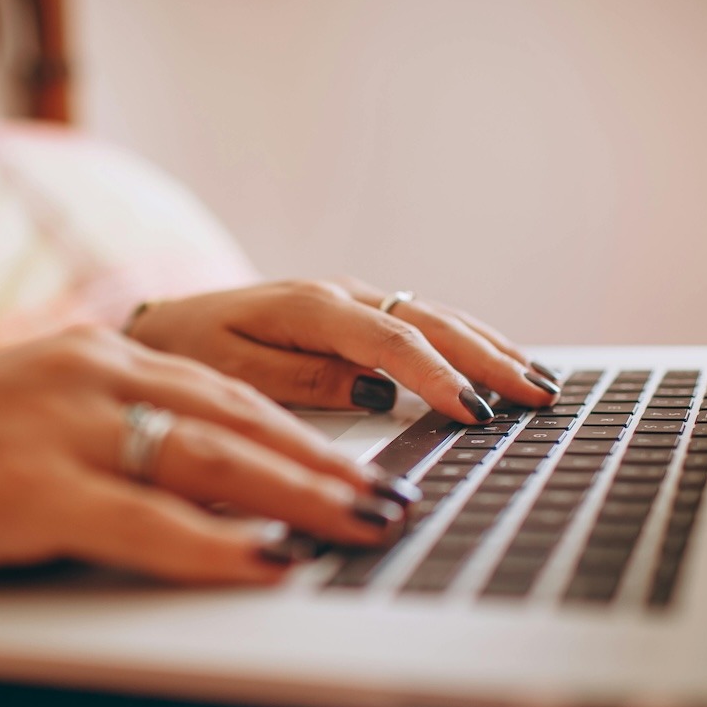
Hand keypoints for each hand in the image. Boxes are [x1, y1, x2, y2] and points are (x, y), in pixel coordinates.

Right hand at [0, 327, 414, 686]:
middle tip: (396, 504)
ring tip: (366, 529)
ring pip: (212, 460)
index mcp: (98, 354)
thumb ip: (120, 435)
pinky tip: (266, 568)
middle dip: (329, 465)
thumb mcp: (37, 424)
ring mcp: (59, 428)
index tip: (368, 465)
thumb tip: (213, 487)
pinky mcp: (24, 490)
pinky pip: (141, 523)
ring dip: (301, 498)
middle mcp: (90, 374)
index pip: (231, 390)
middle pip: (241, 420)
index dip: (309, 430)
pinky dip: (212, 548)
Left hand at [125, 278, 560, 422]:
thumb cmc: (191, 351)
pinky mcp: (358, 311)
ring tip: (540, 381)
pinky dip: (469, 341)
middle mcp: (340, 294)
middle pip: (429, 322)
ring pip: (437, 317)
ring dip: (490, 348)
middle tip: (537, 395)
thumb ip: (300, 381)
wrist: (166, 324)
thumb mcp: (229, 372)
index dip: (435, 376)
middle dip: (487, 360)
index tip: (473, 411)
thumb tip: (374, 392)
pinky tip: (501, 361)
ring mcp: (353, 298)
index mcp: (308, 307)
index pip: (389, 341)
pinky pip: (425, 322)